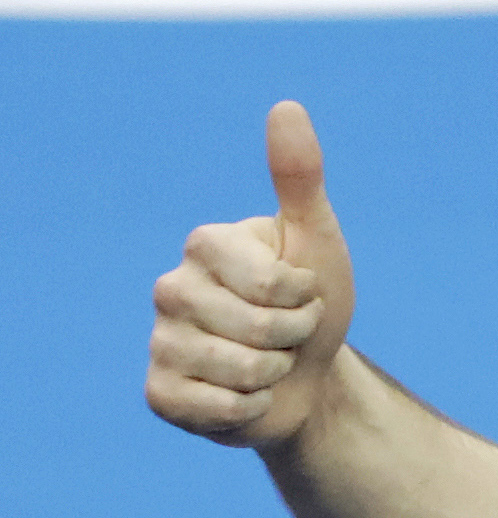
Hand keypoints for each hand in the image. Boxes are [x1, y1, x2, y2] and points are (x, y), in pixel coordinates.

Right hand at [146, 102, 356, 448]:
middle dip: (295, 338)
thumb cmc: (314, 301)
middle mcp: (170, 288)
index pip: (271, 282)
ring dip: (275, 374)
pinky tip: (245, 396)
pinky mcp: (159, 392)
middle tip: (290, 333)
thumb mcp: (318, 239)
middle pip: (257, 330)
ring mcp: (160, 341)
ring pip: (239, 372)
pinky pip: (213, 408)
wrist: (308, 376)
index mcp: (205, 244)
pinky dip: (248, 409)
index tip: (302, 291)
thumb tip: (286, 107)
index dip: (304, 296)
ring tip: (270, 362)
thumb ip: (300, 177)